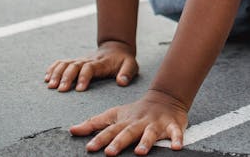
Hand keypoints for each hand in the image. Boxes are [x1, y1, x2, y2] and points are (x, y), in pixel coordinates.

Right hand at [45, 41, 138, 91]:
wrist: (116, 48)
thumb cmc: (123, 61)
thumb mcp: (131, 65)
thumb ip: (127, 73)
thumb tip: (121, 82)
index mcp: (101, 63)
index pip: (90, 68)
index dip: (83, 77)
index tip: (79, 88)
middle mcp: (88, 60)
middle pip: (74, 66)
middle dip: (66, 77)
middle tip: (60, 90)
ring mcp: (80, 60)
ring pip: (65, 64)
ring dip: (57, 73)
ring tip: (50, 85)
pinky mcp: (75, 62)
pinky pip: (61, 62)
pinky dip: (53, 68)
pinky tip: (46, 77)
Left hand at [68, 90, 188, 154]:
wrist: (165, 97)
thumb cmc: (136, 111)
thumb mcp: (114, 114)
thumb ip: (94, 123)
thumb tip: (72, 130)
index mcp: (125, 121)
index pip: (110, 130)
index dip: (99, 138)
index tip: (89, 147)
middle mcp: (139, 123)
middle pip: (128, 132)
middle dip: (119, 142)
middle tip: (110, 153)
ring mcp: (156, 124)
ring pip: (151, 133)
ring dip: (146, 142)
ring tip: (140, 152)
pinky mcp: (172, 125)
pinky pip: (175, 133)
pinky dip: (177, 139)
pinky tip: (177, 147)